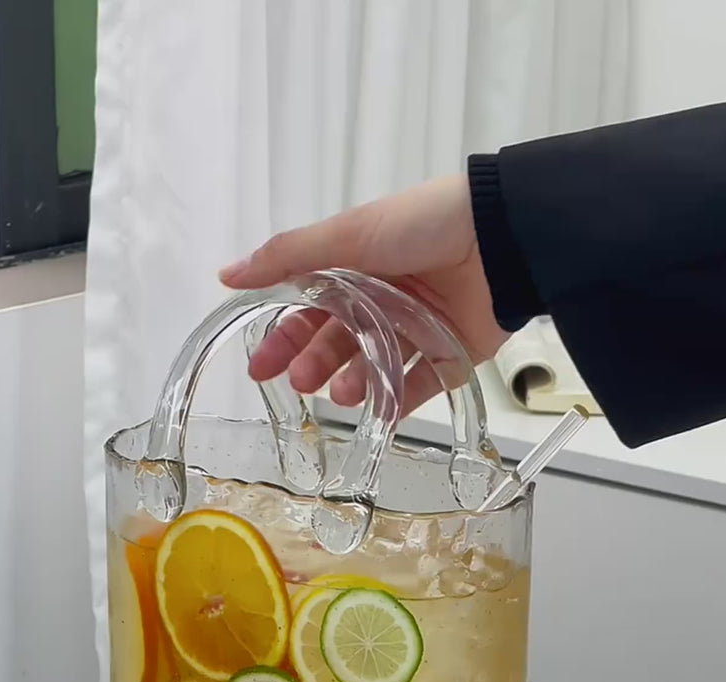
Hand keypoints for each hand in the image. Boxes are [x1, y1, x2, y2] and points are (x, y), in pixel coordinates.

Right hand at [219, 174, 507, 414]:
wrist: (499, 235)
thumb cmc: (420, 225)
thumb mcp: (347, 235)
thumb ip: (287, 258)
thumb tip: (226, 275)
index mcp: (355, 270)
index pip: (307, 312)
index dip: (282, 339)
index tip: (260, 368)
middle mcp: (382, 301)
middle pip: (337, 344)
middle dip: (314, 365)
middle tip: (302, 383)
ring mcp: (416, 330)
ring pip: (373, 368)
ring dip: (352, 383)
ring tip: (342, 393)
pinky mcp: (449, 355)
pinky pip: (417, 386)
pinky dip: (395, 402)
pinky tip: (377, 411)